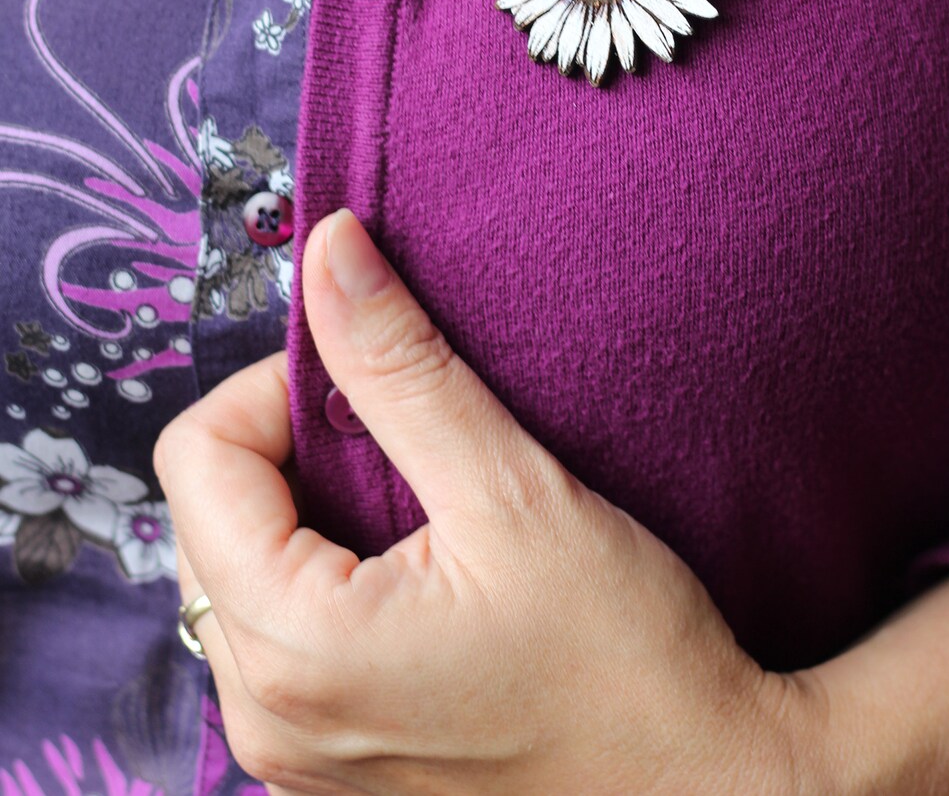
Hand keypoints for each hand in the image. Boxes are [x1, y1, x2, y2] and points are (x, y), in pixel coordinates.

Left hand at [156, 209, 813, 795]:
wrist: (705, 787)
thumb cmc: (625, 656)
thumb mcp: (511, 489)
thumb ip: (399, 366)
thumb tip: (328, 251)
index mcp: (295, 650)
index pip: (198, 458)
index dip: (278, 387)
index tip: (374, 384)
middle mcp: (266, 717)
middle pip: (209, 514)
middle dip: (292, 448)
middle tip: (407, 442)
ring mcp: (293, 753)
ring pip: (240, 568)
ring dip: (311, 510)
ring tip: (423, 505)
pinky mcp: (328, 763)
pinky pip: (279, 632)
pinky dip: (328, 572)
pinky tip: (422, 567)